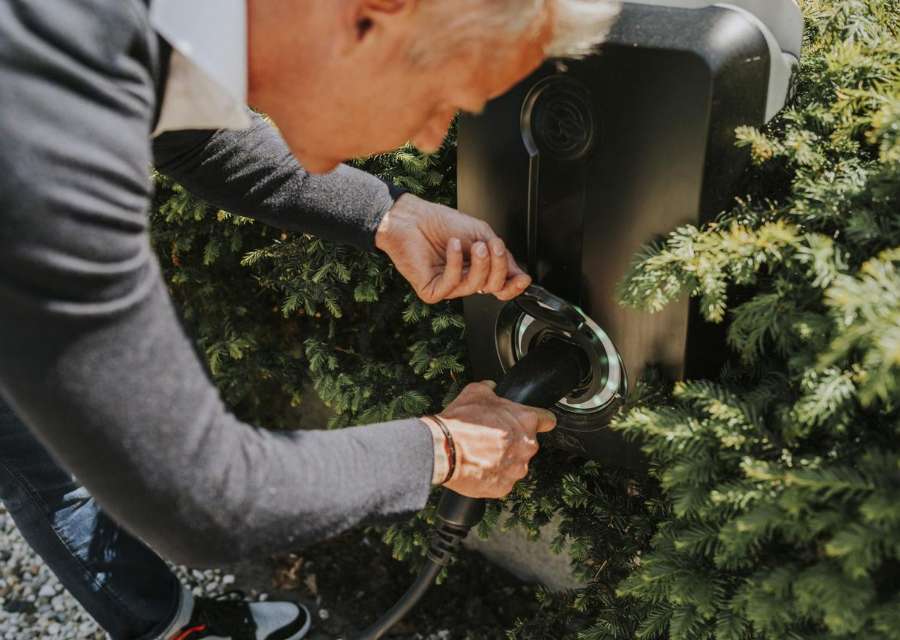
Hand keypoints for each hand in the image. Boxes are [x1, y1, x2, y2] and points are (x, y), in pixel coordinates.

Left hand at [375, 194, 531, 303]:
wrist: (411, 218)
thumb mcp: (480, 233)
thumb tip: (518, 272)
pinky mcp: (432, 290)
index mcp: (477, 268)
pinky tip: (453, 246)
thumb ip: (500, 253)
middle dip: (498, 266)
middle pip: (492, 286)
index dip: (513, 285)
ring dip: (479, 263)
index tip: (523, 278)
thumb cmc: (440, 223)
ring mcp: (448, 286)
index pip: (500, 285)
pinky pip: (451, 284)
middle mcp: (464, 279)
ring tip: (475, 244)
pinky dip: (455, 263)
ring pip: (475, 286)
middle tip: (494, 247)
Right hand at [420, 381, 556, 497]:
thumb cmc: (461, 422)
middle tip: (492, 437)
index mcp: (526, 421)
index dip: (538, 420)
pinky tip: (478, 467)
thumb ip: (489, 388)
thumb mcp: (475, 393)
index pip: (547, 420)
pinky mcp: (504, 487)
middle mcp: (527, 446)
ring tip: (481, 454)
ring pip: (516, 464)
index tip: (531, 423)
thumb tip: (490, 386)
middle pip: (528, 443)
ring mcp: (517, 469)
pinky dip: (493, 476)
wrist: (443, 450)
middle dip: (514, 441)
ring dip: (504, 460)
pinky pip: (503, 480)